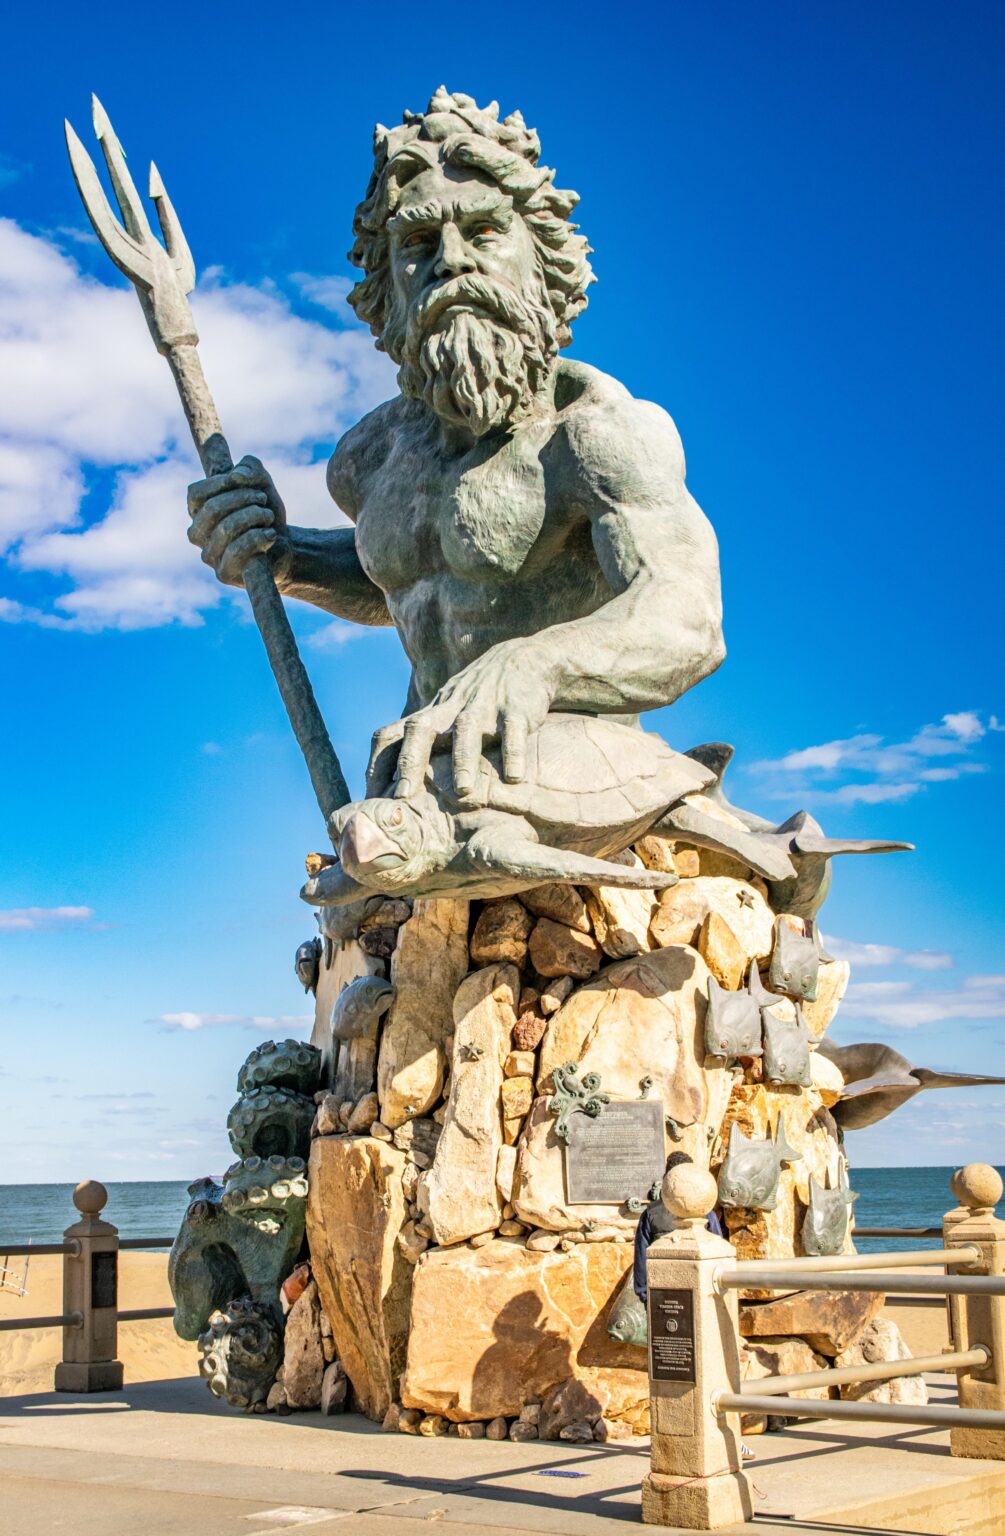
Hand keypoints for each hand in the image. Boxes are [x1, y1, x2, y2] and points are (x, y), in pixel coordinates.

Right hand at [187, 456, 289, 586]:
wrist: (285, 547)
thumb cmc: (265, 514)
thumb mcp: (262, 483)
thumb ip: (250, 468)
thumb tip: (237, 475)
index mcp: (198, 512)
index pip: (195, 493)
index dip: (219, 483)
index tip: (242, 480)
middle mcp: (197, 534)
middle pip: (212, 509)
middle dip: (243, 498)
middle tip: (263, 499)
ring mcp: (209, 556)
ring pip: (226, 528)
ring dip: (255, 516)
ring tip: (269, 518)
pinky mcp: (223, 574)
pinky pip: (236, 551)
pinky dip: (258, 538)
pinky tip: (270, 535)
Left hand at [368, 640, 554, 799]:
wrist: (524, 660)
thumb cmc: (477, 699)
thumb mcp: (445, 714)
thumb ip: (422, 743)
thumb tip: (393, 788)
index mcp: (429, 714)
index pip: (391, 736)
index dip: (377, 765)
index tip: (371, 799)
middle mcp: (450, 709)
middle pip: (420, 729)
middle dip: (409, 761)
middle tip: (403, 795)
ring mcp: (483, 706)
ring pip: (466, 730)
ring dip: (463, 760)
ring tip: (463, 791)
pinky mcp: (516, 707)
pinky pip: (513, 729)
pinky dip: (513, 752)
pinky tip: (514, 778)